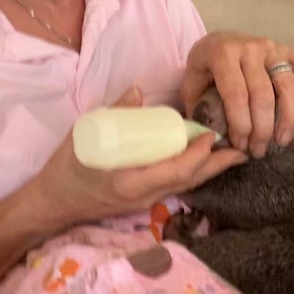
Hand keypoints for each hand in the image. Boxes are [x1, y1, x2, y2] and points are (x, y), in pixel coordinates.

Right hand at [29, 87, 246, 227]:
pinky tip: (200, 163)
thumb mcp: (84, 134)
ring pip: (184, 187)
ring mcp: (143, 203)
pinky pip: (174, 187)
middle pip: (189, 182)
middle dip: (216, 165)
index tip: (211, 135)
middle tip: (241, 149)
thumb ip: (113, 112)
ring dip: (207, 171)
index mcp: (131, 181)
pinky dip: (191, 174)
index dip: (198, 154)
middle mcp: (143, 197)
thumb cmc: (66, 169)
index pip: (176, 170)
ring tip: (229, 156)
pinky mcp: (141, 202)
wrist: (52, 202)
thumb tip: (139, 90)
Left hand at [182, 31, 293, 158]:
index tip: (240, 145)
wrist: (219, 40)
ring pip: (288, 86)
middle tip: (258, 150)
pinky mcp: (289, 51)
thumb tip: (214, 140)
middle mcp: (251, 48)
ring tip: (281, 141)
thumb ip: (199, 107)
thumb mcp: (192, 82)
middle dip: (262, 129)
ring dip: (288, 118)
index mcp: (224, 54)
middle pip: (263, 95)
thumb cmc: (205, 65)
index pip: (236, 95)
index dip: (241, 124)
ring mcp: (273, 48)